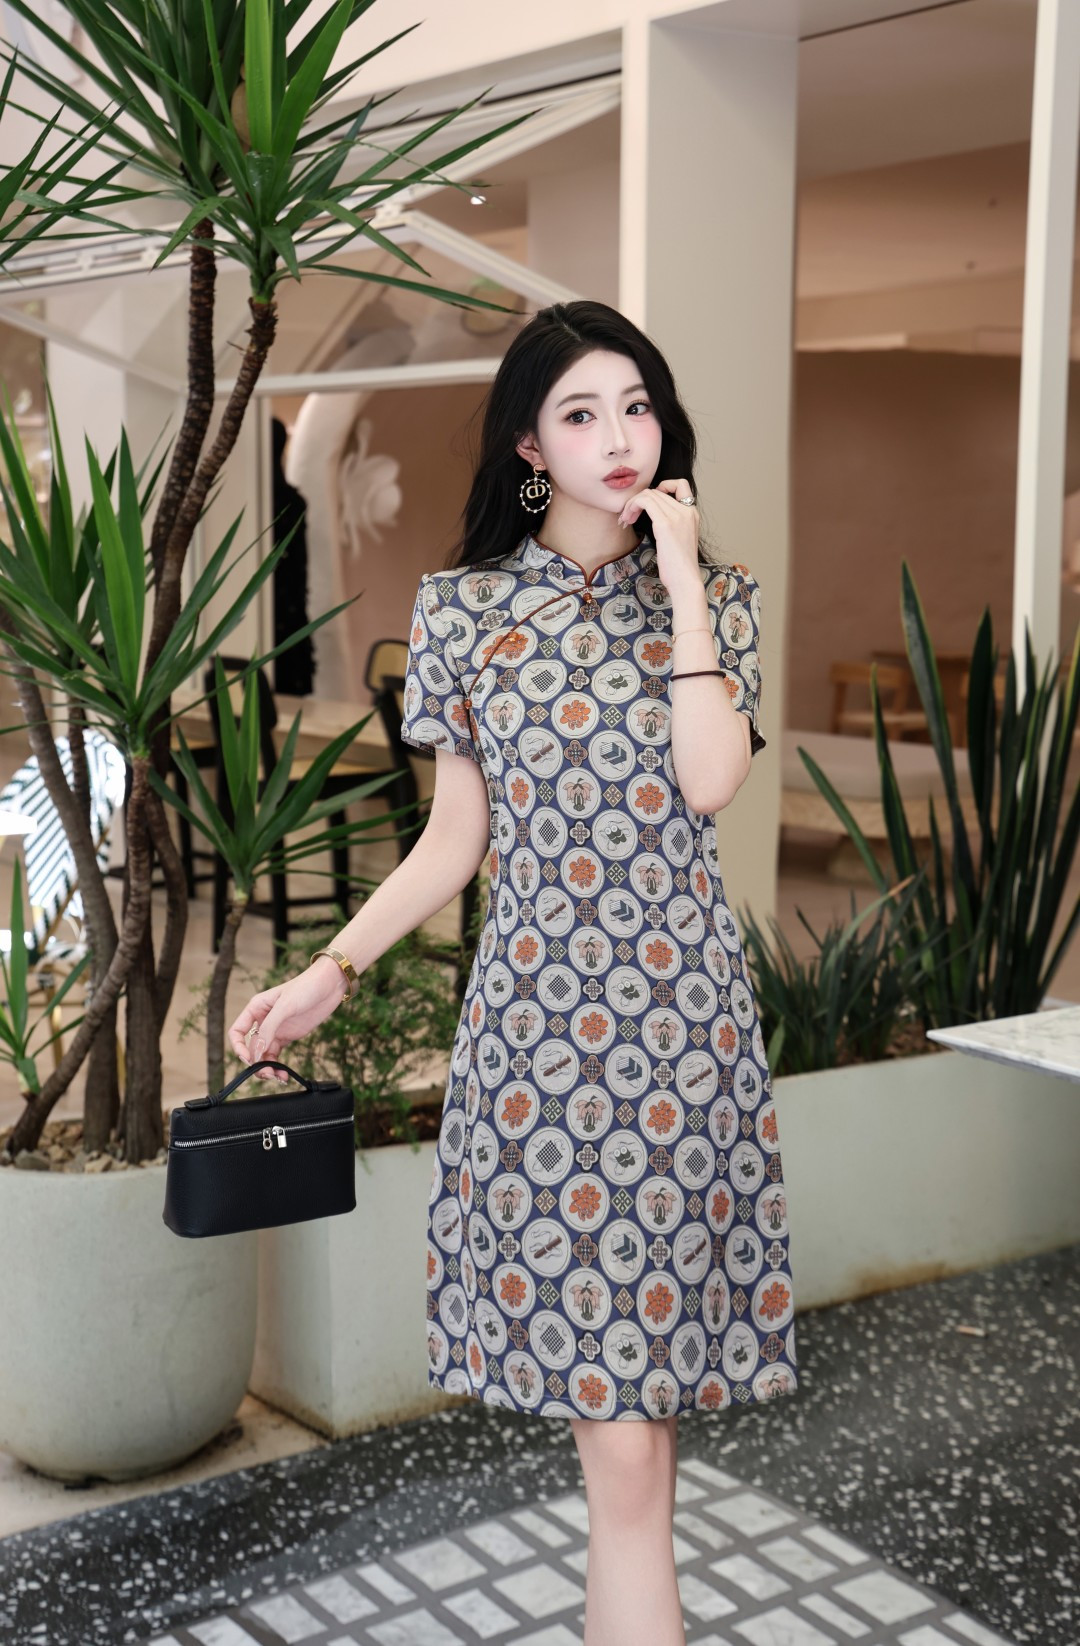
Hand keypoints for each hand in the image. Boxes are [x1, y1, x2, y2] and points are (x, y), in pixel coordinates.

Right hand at [228, 957, 346, 1079]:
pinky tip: (284, 1074)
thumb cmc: (306, 987)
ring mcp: (275, 1029)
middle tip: (267, 1073)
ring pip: (263, 1054)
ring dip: (267, 1067)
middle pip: (251, 1047)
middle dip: (256, 1062)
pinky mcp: (288, 1036)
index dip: (239, 1048)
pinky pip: (276, 1055)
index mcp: (256, 1008)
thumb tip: (255, 1052)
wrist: (330, 985)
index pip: (237, 1032)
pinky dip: (277, 1066)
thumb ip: (269, 1028)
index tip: (249, 1060)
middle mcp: (262, 1020)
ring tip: (278, 1076)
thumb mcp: (285, 1006)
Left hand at [616, 477, 699, 593]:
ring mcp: (677, 516)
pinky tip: (628, 520)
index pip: (680, 484)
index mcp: (692, 513)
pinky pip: (645, 502)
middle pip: (656, 490)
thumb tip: (656, 518)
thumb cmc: (679, 567)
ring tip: (626, 520)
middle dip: (638, 501)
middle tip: (627, 517)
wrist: (685, 580)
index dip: (662, 487)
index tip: (649, 503)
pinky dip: (632, 507)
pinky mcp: (665, 524)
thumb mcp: (679, 539)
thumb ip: (672, 525)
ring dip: (632, 504)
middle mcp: (687, 510)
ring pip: (649, 494)